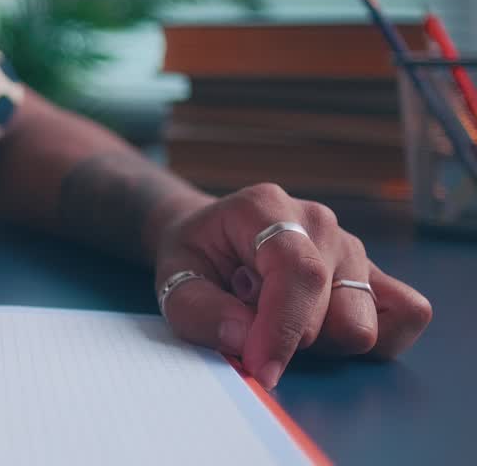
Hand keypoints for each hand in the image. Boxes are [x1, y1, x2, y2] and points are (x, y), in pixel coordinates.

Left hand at [154, 184, 431, 388]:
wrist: (210, 236)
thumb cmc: (196, 257)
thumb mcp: (171, 279)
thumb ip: (199, 310)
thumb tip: (245, 339)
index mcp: (266, 208)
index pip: (298, 273)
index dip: (283, 329)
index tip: (260, 368)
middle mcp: (318, 221)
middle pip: (335, 308)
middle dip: (292, 340)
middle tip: (252, 328)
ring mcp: (351, 246)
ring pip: (364, 323)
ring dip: (322, 342)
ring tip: (281, 319)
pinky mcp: (373, 273)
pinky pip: (406, 315)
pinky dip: (370, 339)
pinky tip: (322, 327)